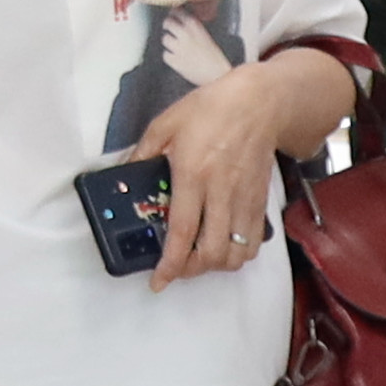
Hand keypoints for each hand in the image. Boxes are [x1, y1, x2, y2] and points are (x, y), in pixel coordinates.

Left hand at [125, 51, 341, 286]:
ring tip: (199, 259)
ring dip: (216, 266)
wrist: (259, 103)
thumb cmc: (209, 110)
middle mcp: (221, 193)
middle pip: (212, 252)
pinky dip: (238, 255)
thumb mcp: (165, 124)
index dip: (170, 264)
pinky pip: (253, 242)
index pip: (183, 232)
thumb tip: (126, 174)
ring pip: (236, 254)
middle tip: (176, 268)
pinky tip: (223, 247)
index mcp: (193, 174)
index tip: (158, 281)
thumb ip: (142, 152)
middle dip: (191, 271)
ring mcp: (244, 200)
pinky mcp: (260, 202)